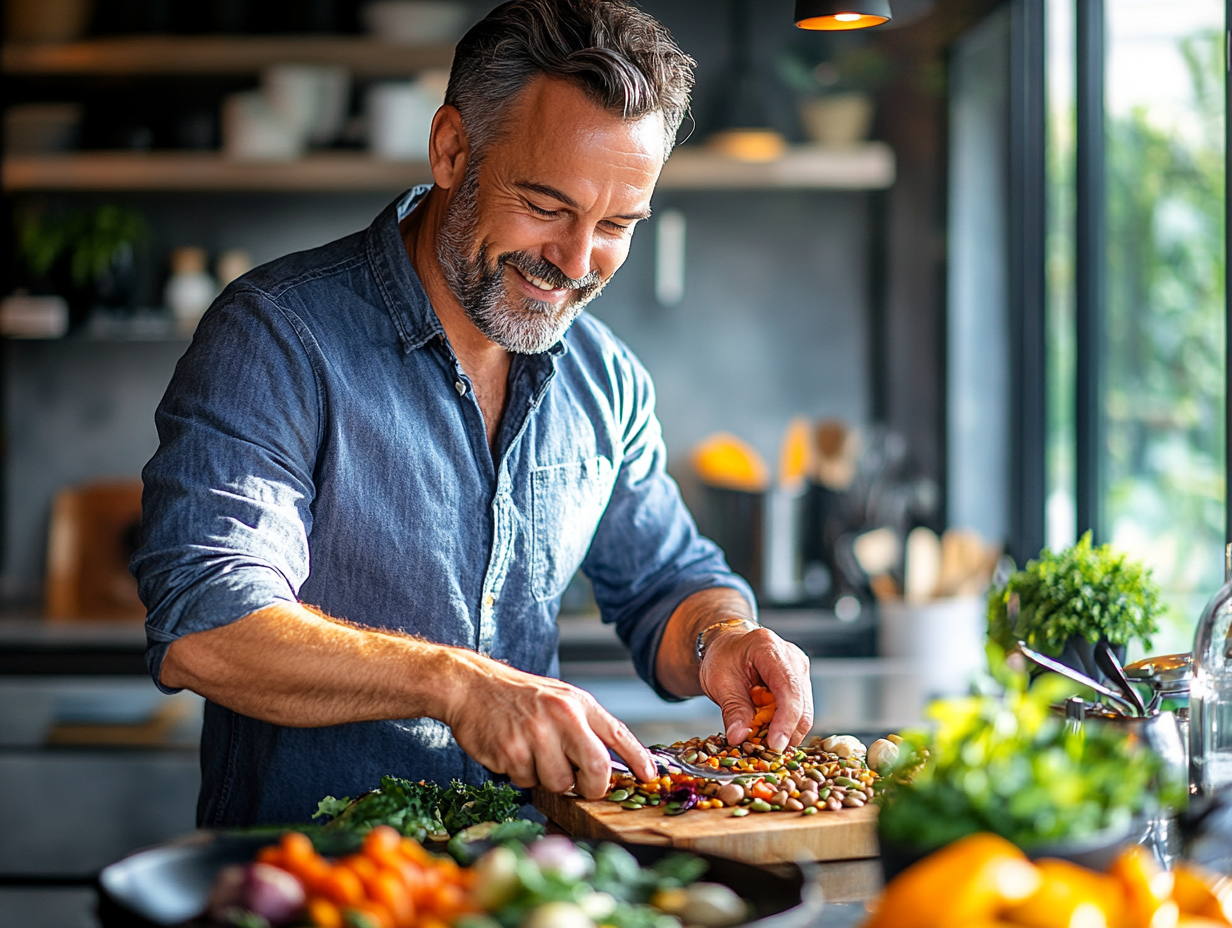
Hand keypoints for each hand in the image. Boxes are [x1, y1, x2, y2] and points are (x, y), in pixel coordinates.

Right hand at [440, 654, 654, 798]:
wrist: (472, 685)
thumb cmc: (519, 698)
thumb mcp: (559, 700)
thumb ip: (584, 727)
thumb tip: (608, 766)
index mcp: (578, 703)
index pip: (618, 733)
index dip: (638, 758)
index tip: (650, 776)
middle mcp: (562, 715)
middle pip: (596, 768)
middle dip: (592, 787)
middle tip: (581, 787)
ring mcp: (536, 733)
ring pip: (559, 783)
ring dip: (548, 780)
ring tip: (533, 755)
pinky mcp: (511, 750)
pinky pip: (526, 782)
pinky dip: (520, 775)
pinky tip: (512, 752)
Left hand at [698, 626, 811, 752]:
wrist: (727, 646)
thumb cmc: (722, 657)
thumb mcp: (719, 682)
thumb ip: (732, 710)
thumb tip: (739, 738)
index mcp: (769, 648)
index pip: (788, 688)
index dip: (785, 721)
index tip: (774, 744)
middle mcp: (792, 657)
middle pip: (802, 704)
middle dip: (786, 732)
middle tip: (764, 751)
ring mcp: (799, 671)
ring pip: (804, 712)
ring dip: (785, 732)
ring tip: (762, 739)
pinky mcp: (801, 684)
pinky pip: (799, 712)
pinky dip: (784, 726)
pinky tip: (767, 729)